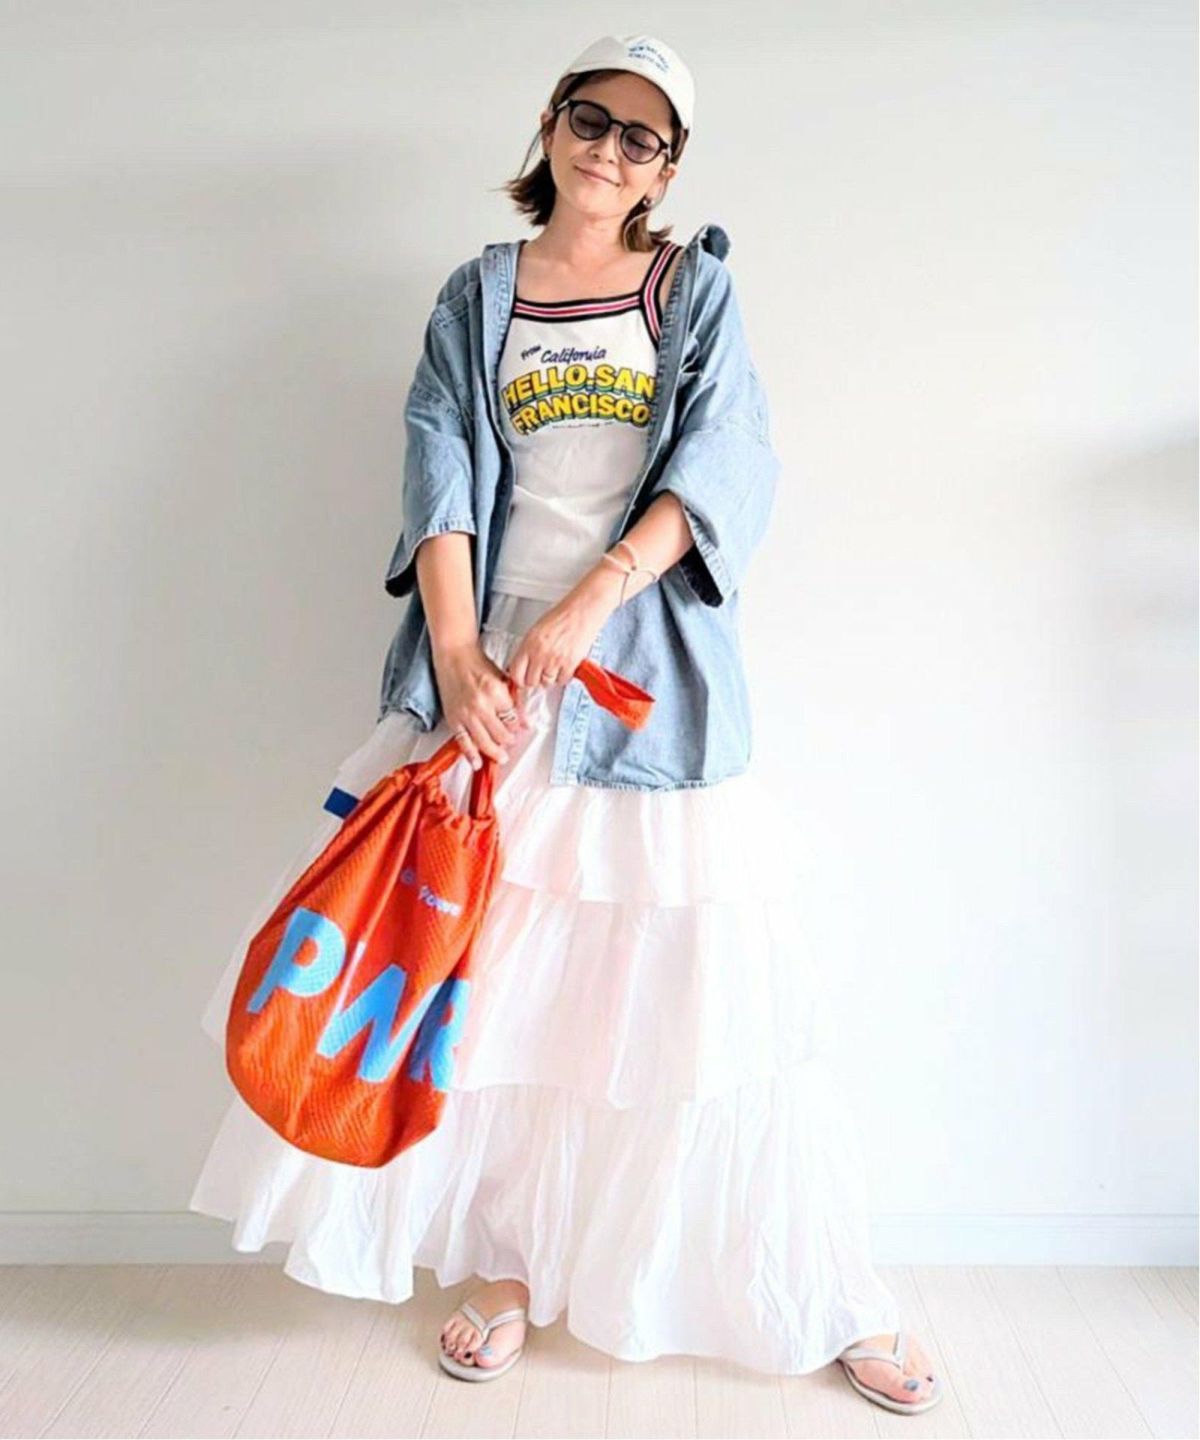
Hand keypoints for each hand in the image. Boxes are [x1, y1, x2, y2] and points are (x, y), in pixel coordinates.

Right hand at [431, 639, 529, 770]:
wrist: (454, 656)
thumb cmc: (477, 664)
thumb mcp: (502, 679)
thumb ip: (513, 701)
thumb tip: (523, 722)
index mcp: (496, 693)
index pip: (513, 719)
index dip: (518, 727)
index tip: (520, 730)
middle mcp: (481, 705)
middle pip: (501, 735)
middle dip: (509, 741)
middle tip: (511, 743)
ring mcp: (466, 714)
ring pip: (484, 742)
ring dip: (494, 752)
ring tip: (501, 757)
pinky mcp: (454, 719)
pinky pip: (464, 742)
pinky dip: (471, 754)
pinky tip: (477, 762)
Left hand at [505, 590, 608, 690]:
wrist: (581, 612)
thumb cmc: (561, 617)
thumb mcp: (536, 631)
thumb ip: (527, 650)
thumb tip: (522, 666)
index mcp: (528, 644)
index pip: (516, 673)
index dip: (518, 679)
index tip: (521, 681)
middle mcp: (540, 654)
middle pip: (531, 682)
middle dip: (534, 680)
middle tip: (538, 674)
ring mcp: (554, 660)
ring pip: (546, 683)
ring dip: (549, 678)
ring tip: (552, 667)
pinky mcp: (569, 664)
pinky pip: (561, 680)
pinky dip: (562, 676)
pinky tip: (563, 666)